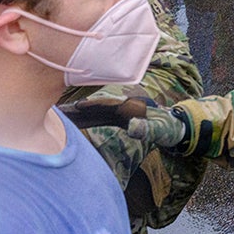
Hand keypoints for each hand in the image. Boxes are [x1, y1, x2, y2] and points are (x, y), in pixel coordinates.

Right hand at [61, 96, 190, 150]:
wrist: (179, 125)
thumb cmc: (171, 128)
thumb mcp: (163, 130)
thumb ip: (149, 129)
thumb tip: (132, 126)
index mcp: (132, 105)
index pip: (107, 103)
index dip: (90, 105)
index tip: (74, 108)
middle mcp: (123, 105)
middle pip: (95, 105)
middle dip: (76, 109)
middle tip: (54, 113)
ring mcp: (119, 110)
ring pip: (94, 111)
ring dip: (77, 114)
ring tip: (54, 117)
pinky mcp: (118, 116)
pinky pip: (97, 117)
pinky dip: (83, 119)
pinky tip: (68, 123)